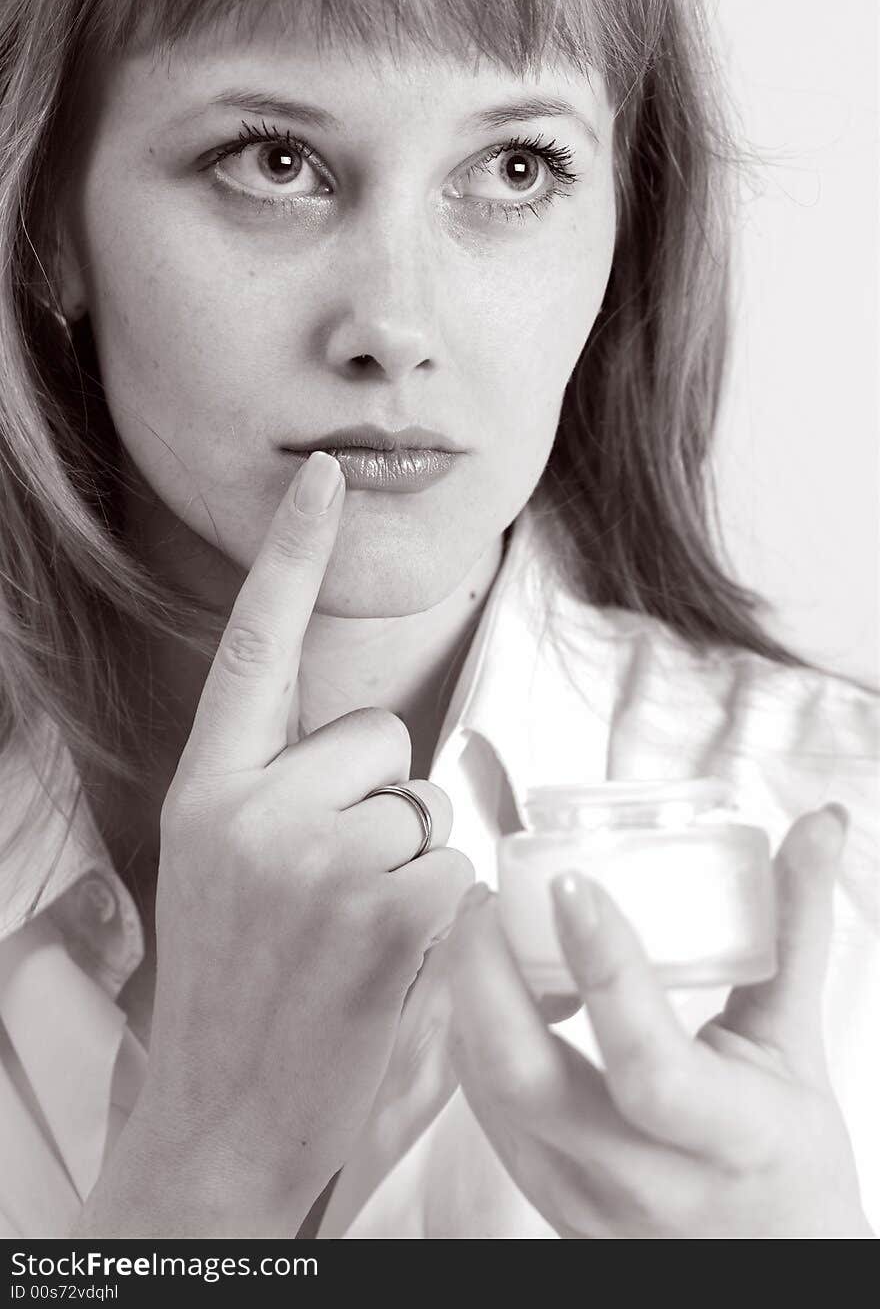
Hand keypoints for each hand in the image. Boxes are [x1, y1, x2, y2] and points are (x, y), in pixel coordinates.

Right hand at [127, 451, 472, 1234]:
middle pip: (379, 738)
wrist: (221, 1123)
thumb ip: (276, 792)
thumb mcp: (217, 869)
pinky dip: (441, 912)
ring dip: (407, 865)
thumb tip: (377, 754)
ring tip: (346, 942)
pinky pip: (457, 865)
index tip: (324, 477)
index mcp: (207, 789)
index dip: (292, 555)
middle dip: (376, 803)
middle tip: (328, 899)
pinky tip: (382, 968)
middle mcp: (255, 808)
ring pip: (423, 805)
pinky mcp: (387, 911)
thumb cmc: (235, 994)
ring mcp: (319, 859)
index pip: (256, 646)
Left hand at [444, 806, 872, 1237]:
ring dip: (471, 995)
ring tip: (489, 919)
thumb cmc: (786, 1158)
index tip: (571, 882)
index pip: (648, 1066)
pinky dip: (477, 1033)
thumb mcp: (797, 1044)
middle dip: (488, 972)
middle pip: (528, 1081)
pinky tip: (497, 980)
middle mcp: (644, 1182)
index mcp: (728, 1139)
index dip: (604, 969)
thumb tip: (819, 823)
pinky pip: (486, 1109)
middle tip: (494, 892)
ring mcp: (581, 1200)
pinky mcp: (543, 1200)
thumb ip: (797, 928)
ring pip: (490, 1092)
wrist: (770, 1269)